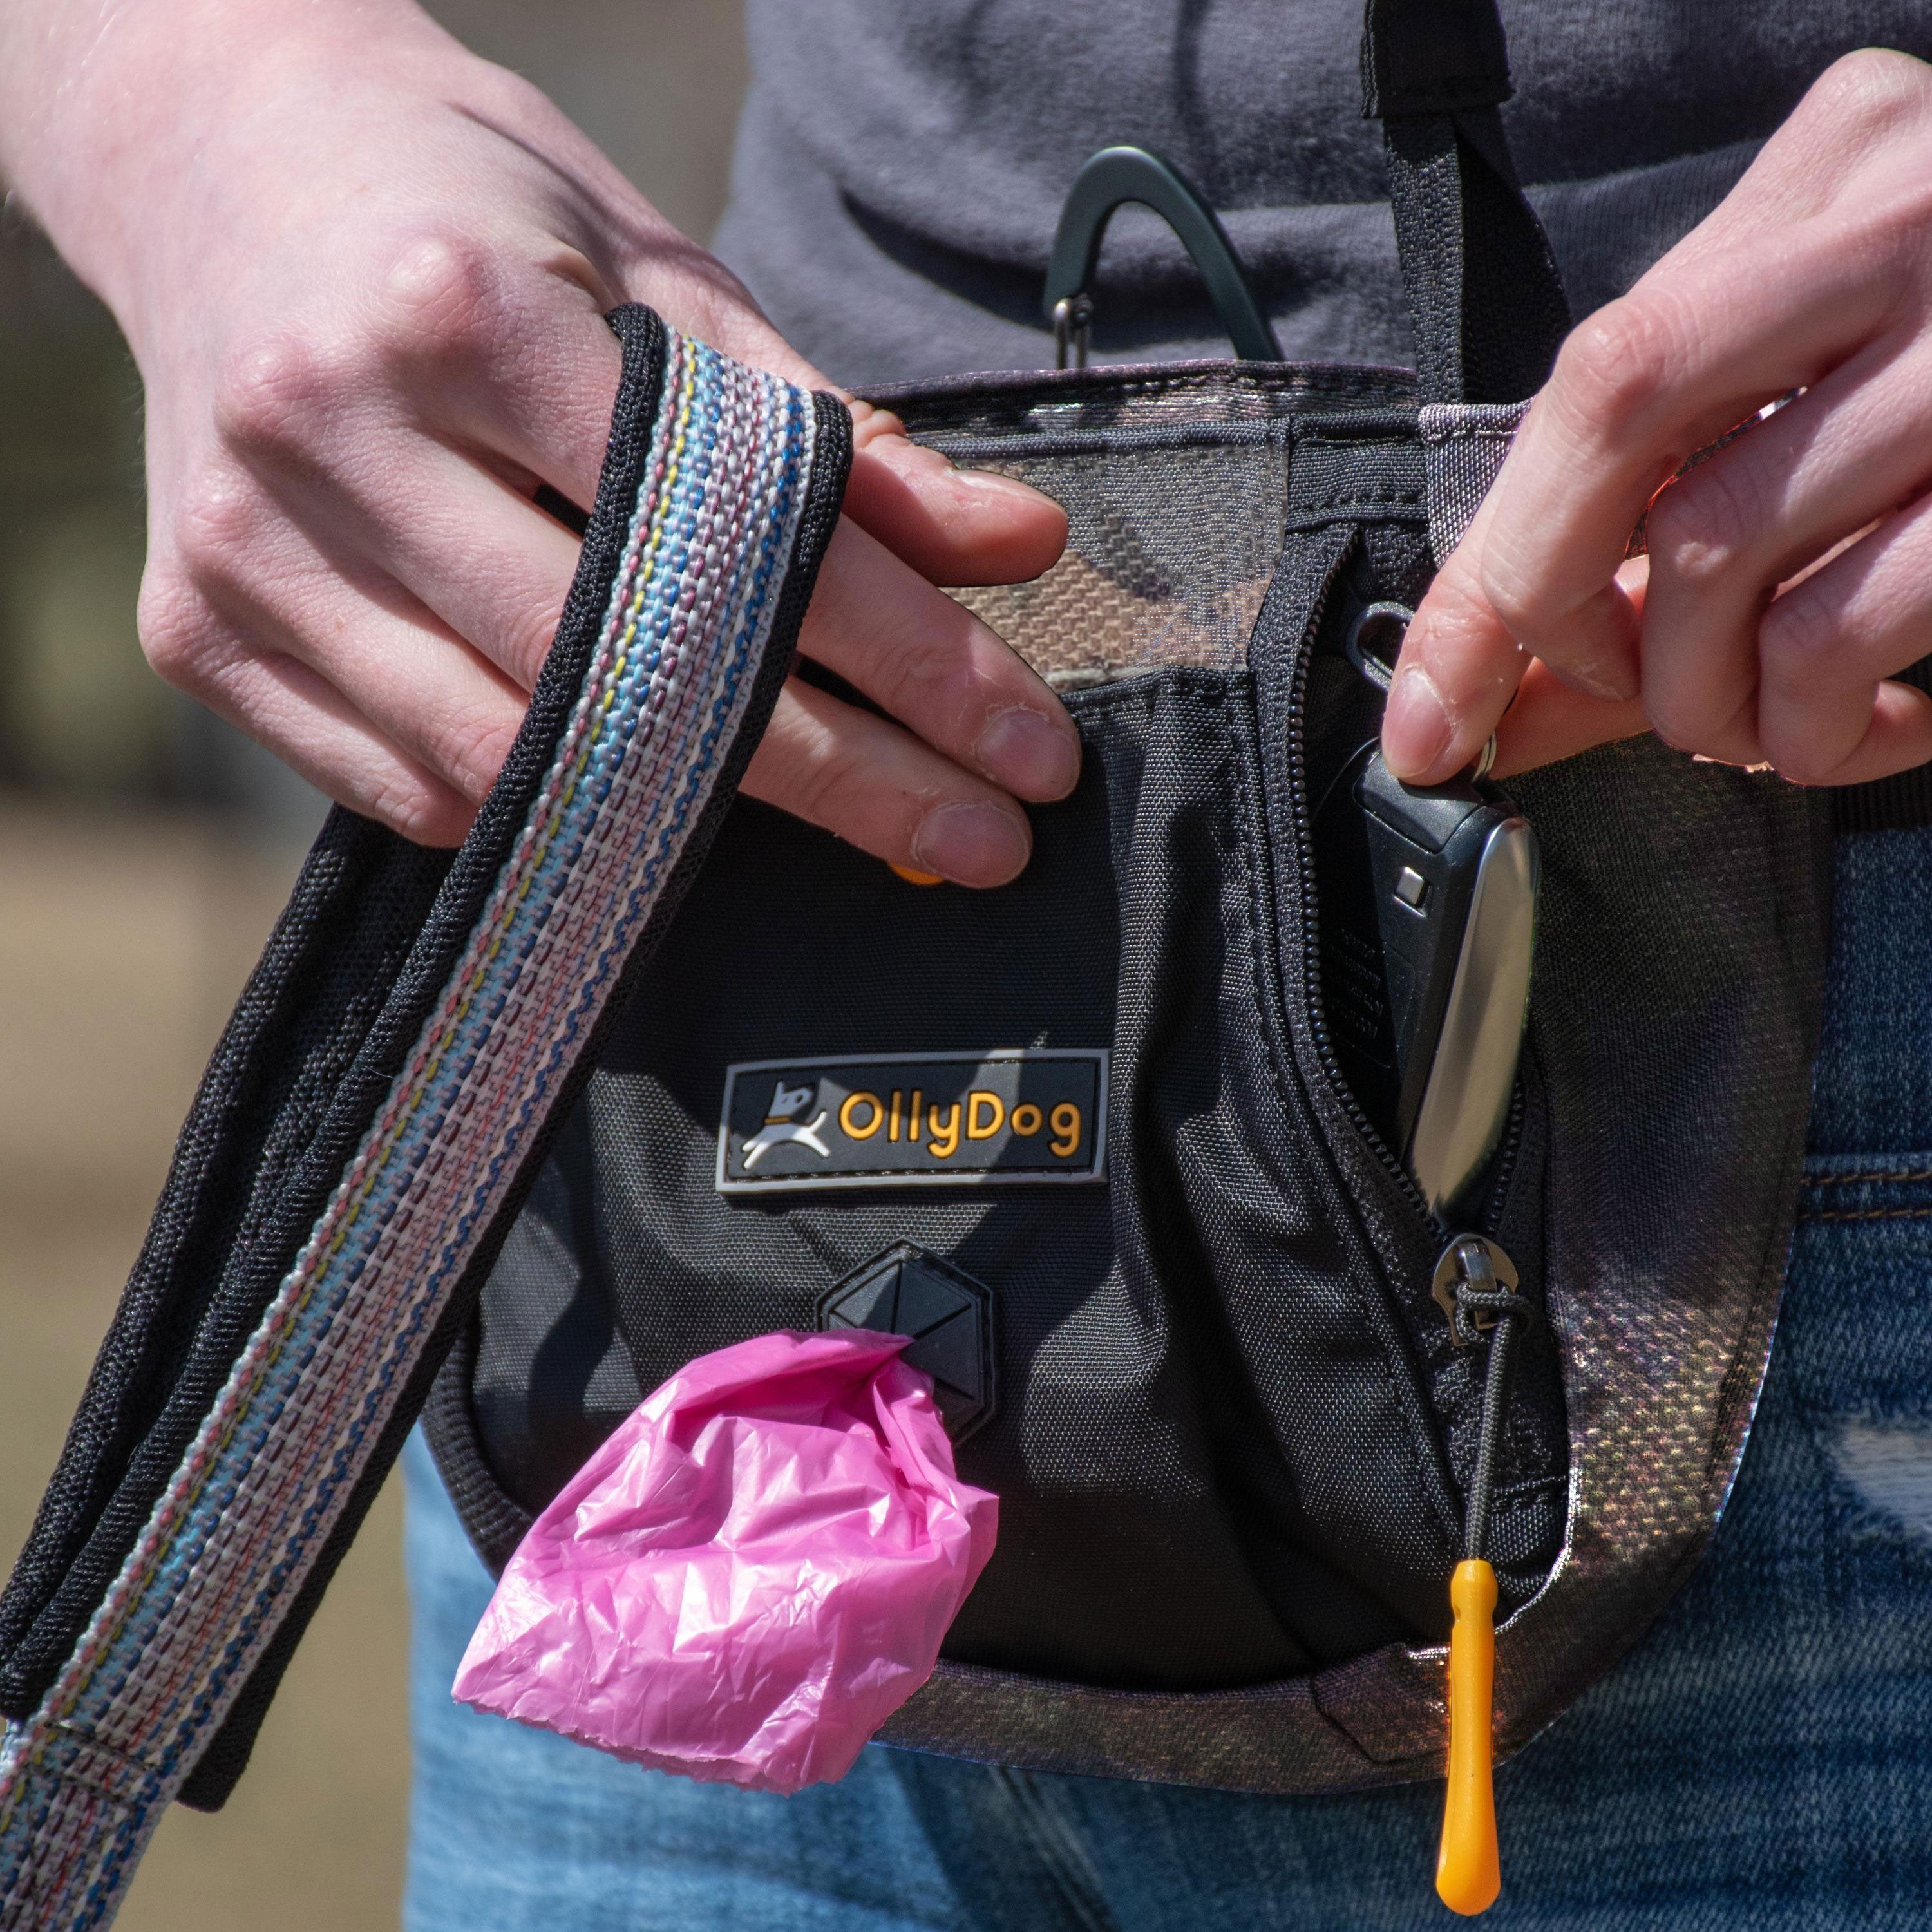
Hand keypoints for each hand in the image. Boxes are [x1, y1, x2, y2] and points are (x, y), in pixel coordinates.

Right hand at [0, 0, 1073, 880]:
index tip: (1021, 748)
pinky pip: (413, 788)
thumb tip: (1016, 549)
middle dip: (839, 778)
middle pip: (627, 677)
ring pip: (512, 759)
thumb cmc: (473, 206)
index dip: (902, 660)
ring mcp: (245, 550)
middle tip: (980, 844)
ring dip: (701, 820)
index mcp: (456, 310)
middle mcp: (330, 435)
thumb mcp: (659, 272)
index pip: (726, 535)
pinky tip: (638, 797)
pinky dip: (547, 812)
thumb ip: (829, 430)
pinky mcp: (198, 637)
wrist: (216, 160)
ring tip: (854, 823)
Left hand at [1381, 48, 1931, 791]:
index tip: (1429, 720)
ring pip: (1720, 546)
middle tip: (1625, 696)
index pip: (1590, 376)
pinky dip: (1817, 728)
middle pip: (1614, 409)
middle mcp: (1905, 214)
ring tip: (1754, 728)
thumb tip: (1467, 704)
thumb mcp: (1811, 412)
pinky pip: (1847, 627)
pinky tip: (1863, 729)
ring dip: (1701, 700)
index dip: (1486, 576)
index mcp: (1835, 170)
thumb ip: (1643, 532)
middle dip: (1561, 609)